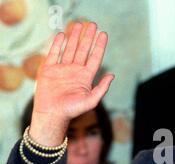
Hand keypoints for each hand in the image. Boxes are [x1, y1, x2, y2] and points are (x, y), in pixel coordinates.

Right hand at [30, 22, 113, 145]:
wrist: (52, 114)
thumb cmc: (72, 110)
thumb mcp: (91, 101)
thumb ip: (102, 88)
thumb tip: (112, 75)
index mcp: (85, 77)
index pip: (94, 57)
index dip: (99, 46)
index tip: (103, 34)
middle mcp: (75, 71)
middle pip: (83, 50)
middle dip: (88, 37)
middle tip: (92, 24)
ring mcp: (62, 69)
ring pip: (69, 49)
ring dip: (74, 37)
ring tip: (79, 24)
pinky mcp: (48, 70)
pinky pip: (53, 54)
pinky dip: (57, 44)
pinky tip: (61, 35)